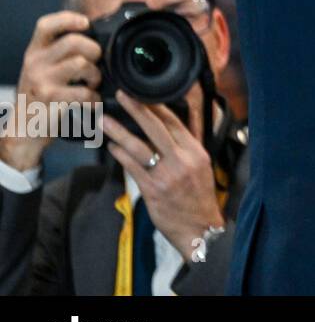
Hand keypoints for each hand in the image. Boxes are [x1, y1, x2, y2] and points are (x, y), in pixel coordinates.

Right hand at [0, 12, 101, 171]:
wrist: (24, 129)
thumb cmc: (39, 96)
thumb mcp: (42, 69)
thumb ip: (59, 53)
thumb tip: (93, 37)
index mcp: (34, 52)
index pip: (45, 25)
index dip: (68, 19)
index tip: (86, 23)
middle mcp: (34, 62)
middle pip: (73, 41)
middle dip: (93, 50)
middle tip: (95, 63)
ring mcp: (41, 80)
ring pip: (80, 63)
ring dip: (95, 74)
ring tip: (92, 83)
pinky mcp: (51, 99)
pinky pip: (84, 91)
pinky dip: (94, 98)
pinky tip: (91, 102)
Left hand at [103, 92, 223, 258]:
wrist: (199, 227)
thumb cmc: (199, 196)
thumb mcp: (201, 166)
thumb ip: (187, 145)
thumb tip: (172, 127)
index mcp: (196, 152)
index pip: (175, 122)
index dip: (158, 107)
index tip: (143, 94)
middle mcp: (182, 160)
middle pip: (157, 129)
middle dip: (138, 110)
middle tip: (123, 96)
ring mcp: (166, 175)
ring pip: (139, 147)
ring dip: (119, 132)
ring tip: (105, 121)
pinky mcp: (152, 190)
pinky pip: (132, 167)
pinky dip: (120, 155)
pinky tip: (111, 148)